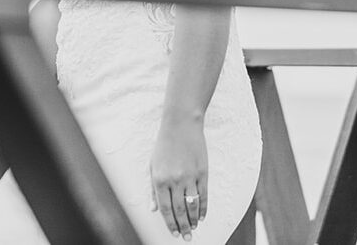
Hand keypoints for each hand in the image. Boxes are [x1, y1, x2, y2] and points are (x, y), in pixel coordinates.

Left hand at [150, 117, 208, 239]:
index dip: (170, 223)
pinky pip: (203, 195)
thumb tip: (153, 209)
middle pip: (180, 211)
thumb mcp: (153, 165)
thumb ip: (153, 189)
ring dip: (194, 220)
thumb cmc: (165, 143)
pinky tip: (202, 215)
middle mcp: (175, 180)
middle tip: (186, 237)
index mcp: (160, 179)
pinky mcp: (202, 172)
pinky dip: (203, 208)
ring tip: (194, 228)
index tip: (174, 233)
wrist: (181, 124)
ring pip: (192, 205)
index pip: (165, 209)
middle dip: (183, 227)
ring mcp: (190, 176)